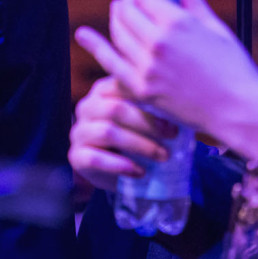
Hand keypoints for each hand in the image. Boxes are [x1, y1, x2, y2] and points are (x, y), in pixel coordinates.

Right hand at [68, 76, 175, 192]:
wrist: (115, 169)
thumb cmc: (133, 136)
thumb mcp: (142, 117)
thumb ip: (152, 105)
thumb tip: (181, 103)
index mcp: (102, 91)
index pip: (121, 87)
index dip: (148, 99)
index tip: (174, 114)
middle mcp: (86, 108)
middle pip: (115, 109)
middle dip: (147, 124)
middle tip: (172, 136)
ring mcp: (79, 132)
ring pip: (107, 133)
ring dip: (139, 145)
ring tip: (162, 156)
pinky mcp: (76, 157)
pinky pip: (95, 159)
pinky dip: (120, 165)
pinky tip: (140, 172)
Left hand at [76, 0, 257, 137]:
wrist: (237, 109)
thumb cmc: (234, 68)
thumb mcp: (217, 29)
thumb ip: (195, 3)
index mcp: (177, 23)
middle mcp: (157, 43)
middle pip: (127, 13)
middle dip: (127, 2)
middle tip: (130, 1)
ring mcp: (147, 68)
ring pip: (117, 35)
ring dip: (115, 20)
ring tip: (118, 12)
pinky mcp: (142, 89)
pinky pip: (112, 64)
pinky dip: (96, 47)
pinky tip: (84, 35)